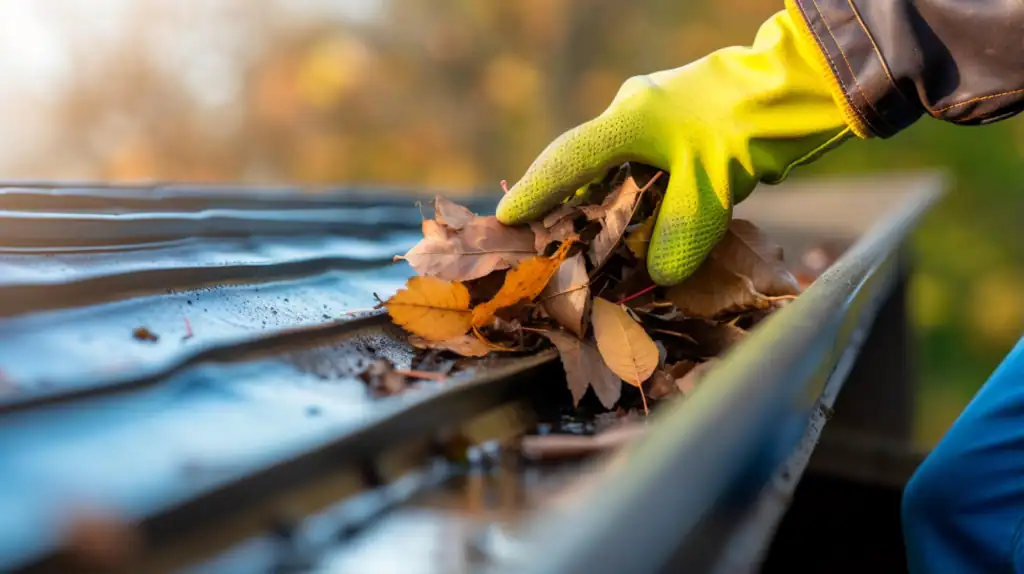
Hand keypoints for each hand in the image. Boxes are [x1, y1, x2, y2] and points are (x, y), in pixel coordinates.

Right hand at [496, 8, 859, 284]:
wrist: (798, 85)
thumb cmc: (748, 130)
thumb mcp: (712, 192)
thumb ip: (678, 235)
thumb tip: (658, 275)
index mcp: (628, 121)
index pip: (566, 161)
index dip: (533, 193)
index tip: (504, 220)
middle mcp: (632, 112)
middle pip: (579, 160)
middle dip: (555, 198)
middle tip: (531, 234)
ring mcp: (654, 112)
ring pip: (608, 161)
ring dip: (592, 197)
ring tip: (573, 235)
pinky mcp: (677, 122)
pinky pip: (634, 160)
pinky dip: (623, 191)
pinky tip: (626, 218)